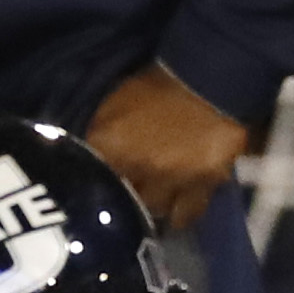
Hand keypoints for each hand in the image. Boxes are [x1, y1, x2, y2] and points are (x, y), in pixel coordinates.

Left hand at [84, 64, 253, 230]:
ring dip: (150, 210)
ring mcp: (171, 179)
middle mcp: (138, 167)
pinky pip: (189, 213)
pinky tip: (177, 213)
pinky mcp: (203, 184)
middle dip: (122, 200)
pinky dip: (181, 215)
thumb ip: (99, 132)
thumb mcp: (115, 102)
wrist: (206, 77)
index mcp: (109, 143)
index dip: (92, 184)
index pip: (89, 176)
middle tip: (123, 198)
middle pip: (122, 201)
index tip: (96, 187)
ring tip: (150, 207)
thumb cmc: (156, 85)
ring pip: (154, 212)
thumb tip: (87, 154)